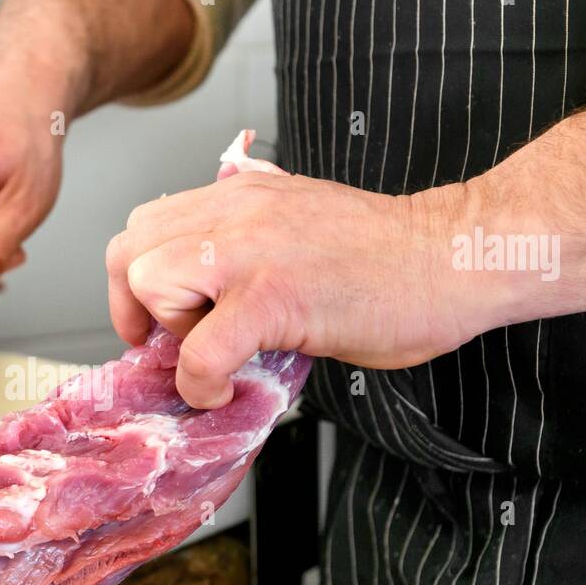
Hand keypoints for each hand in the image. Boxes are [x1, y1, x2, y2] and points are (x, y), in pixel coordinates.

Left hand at [105, 172, 483, 408]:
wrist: (455, 256)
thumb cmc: (389, 256)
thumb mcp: (297, 224)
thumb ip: (245, 241)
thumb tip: (205, 287)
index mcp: (237, 194)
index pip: (144, 225)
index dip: (136, 279)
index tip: (158, 319)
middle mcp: (234, 210)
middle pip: (129, 250)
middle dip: (135, 307)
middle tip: (171, 342)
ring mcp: (251, 250)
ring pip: (150, 283)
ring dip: (170, 332)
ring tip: (214, 351)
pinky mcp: (274, 296)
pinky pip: (200, 348)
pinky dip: (200, 382)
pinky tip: (223, 390)